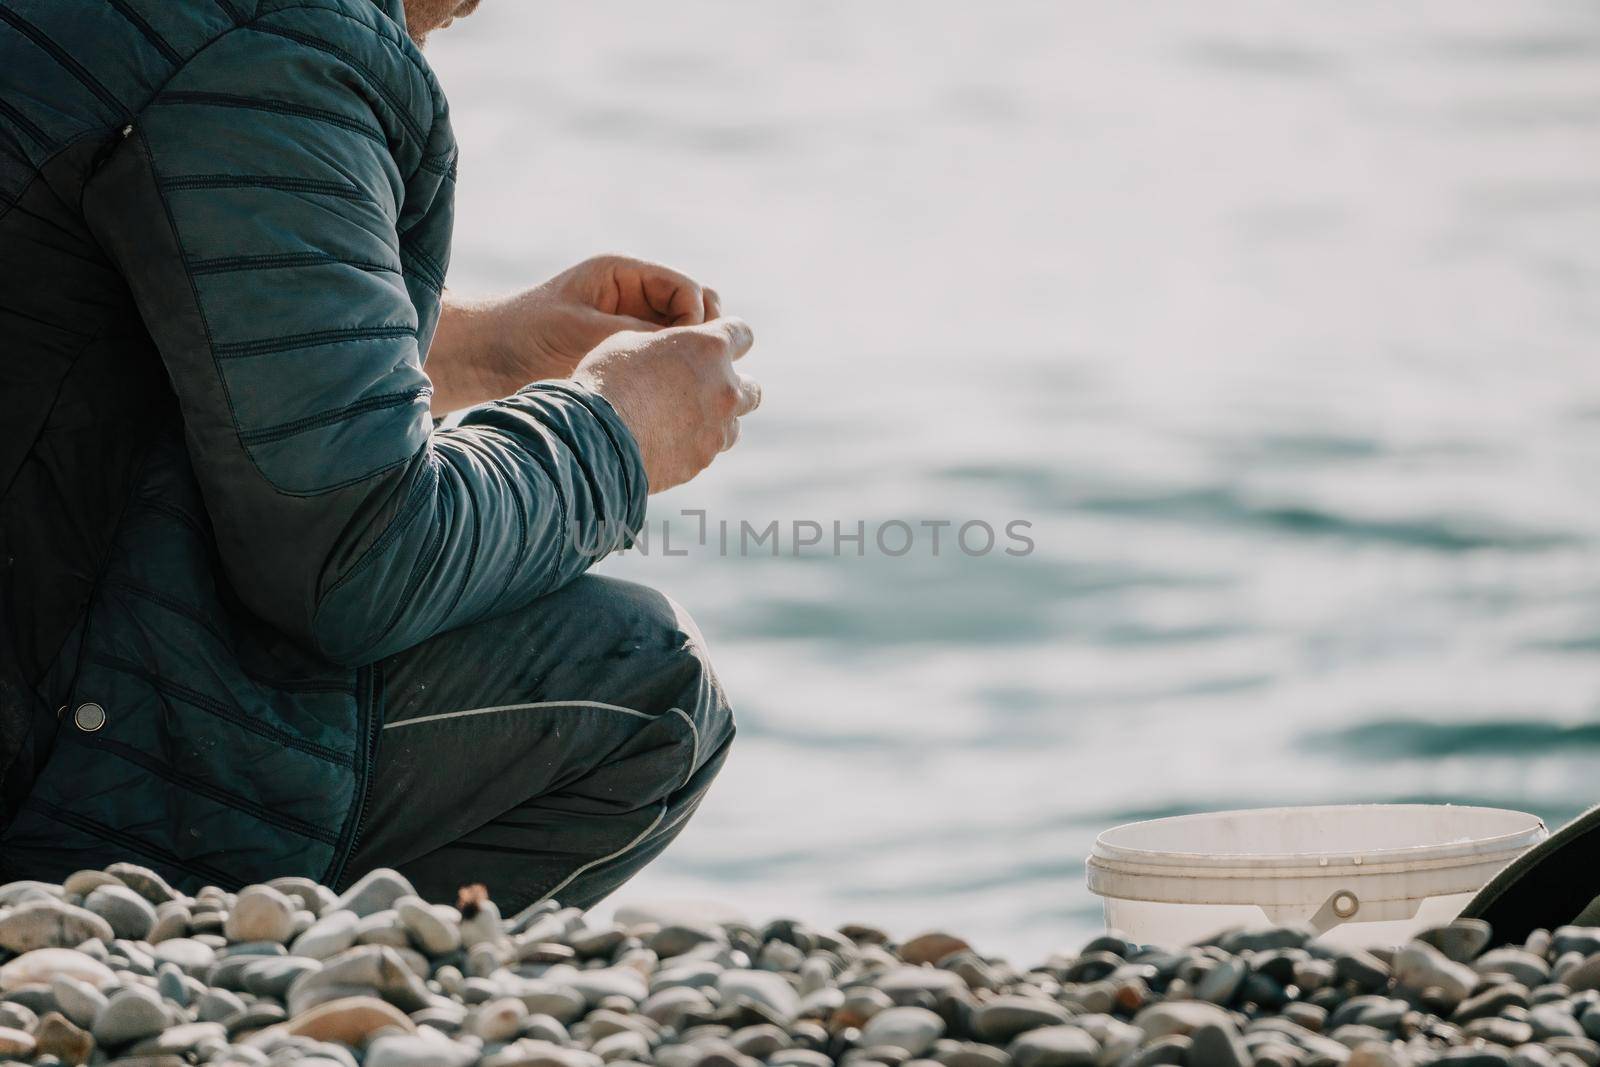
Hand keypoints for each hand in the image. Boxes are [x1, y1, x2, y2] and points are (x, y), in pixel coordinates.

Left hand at [427, 255, 719, 414]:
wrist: (483, 359)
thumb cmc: (524, 334)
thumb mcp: (584, 331)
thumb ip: (638, 336)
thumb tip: (692, 353)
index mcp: (625, 276)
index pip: (689, 291)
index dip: (697, 321)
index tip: (685, 351)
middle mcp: (636, 299)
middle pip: (699, 313)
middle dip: (702, 341)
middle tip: (691, 374)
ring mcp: (634, 328)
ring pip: (687, 344)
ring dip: (690, 365)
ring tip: (683, 394)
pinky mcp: (627, 360)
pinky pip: (667, 369)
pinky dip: (674, 383)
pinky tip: (669, 406)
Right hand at [573, 318, 759, 493]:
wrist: (596, 437)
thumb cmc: (607, 380)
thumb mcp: (630, 342)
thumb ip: (664, 345)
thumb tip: (667, 353)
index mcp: (709, 348)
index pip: (742, 333)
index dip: (729, 336)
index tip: (714, 343)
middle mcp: (724, 389)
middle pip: (751, 388)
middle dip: (732, 386)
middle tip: (702, 388)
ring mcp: (717, 430)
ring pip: (733, 426)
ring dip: (716, 421)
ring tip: (682, 421)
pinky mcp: (701, 461)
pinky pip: (706, 451)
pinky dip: (692, 446)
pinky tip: (663, 443)